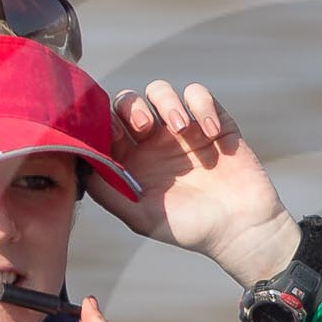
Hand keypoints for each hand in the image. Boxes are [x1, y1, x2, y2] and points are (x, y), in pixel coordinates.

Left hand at [96, 79, 301, 286]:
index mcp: (132, 160)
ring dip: (166, 102)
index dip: (105, 122)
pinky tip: (210, 133)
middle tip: (144, 127)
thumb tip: (81, 164)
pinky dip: (202, 105)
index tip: (115, 136)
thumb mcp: (141, 217)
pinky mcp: (214, 122)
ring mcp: (184, 129)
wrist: (241, 229)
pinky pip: (199, 94)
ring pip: (161, 91)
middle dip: (132, 106)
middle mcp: (154, 141)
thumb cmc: (190, 229)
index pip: (107, 126)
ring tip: (181, 128)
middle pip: (129, 101)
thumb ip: (109, 192)